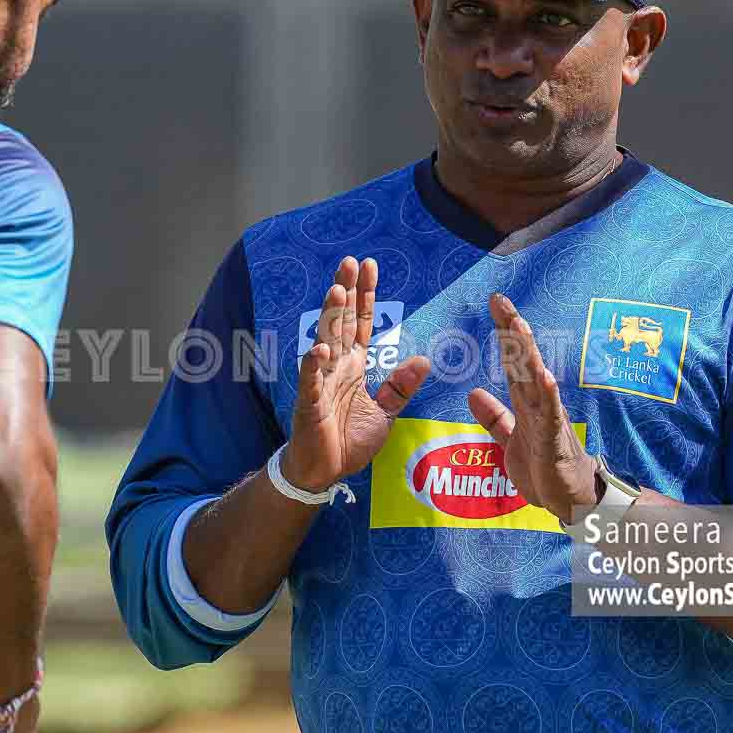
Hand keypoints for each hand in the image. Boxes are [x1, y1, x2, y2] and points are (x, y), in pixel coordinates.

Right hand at [279, 256, 432, 491]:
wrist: (325, 470)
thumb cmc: (348, 440)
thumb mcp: (385, 412)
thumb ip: (400, 386)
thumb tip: (423, 359)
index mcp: (353, 366)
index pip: (360, 323)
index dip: (365, 295)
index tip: (369, 266)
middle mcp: (336, 367)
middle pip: (341, 322)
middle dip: (346, 292)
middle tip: (350, 262)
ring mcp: (320, 382)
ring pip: (325, 342)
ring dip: (330, 317)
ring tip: (337, 291)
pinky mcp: (309, 403)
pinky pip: (311, 380)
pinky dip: (314, 365)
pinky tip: (319, 350)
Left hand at [466, 293, 598, 524]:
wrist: (569, 499)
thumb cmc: (544, 467)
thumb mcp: (510, 439)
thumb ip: (494, 417)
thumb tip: (473, 393)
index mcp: (526, 401)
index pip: (512, 359)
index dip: (503, 332)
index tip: (495, 302)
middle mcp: (538, 403)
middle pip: (523, 360)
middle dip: (513, 330)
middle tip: (502, 302)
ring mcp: (548, 419)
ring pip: (536, 380)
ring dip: (528, 354)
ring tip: (520, 327)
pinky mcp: (554, 441)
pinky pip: (551, 415)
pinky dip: (549, 396)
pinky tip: (546, 377)